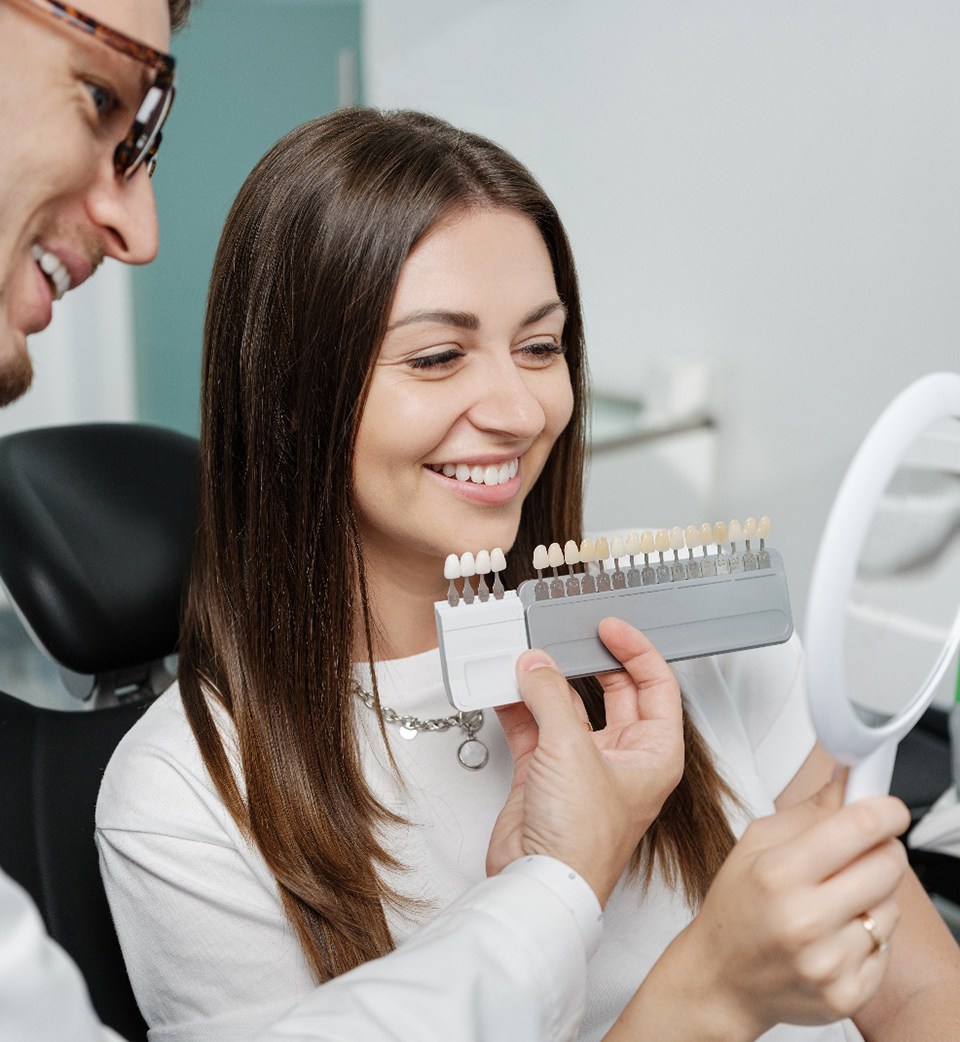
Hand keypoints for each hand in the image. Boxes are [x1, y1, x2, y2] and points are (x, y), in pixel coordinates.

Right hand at [486, 617, 683, 906]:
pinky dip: (519, 706)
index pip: (656, 685)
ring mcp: (581, 764)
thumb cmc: (581, 841)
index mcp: (654, 752)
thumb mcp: (571, 750)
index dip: (636, 650)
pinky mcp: (545, 773)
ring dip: (546, 683)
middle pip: (613, 691)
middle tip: (568, 636)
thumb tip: (536, 665)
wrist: (539, 882)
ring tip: (527, 658)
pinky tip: (506, 686)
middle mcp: (622, 757)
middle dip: (588, 662)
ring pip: (567, 706)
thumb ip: (550, 696)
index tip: (609, 628)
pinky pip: (534, 726)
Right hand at [648, 774, 910, 1038]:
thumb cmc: (736, 904)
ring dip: (874, 897)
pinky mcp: (846, 996)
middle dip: (883, 850)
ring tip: (838, 900)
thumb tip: (849, 780)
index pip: (859, 828)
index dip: (886, 811)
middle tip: (864, 850)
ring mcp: (827, 963)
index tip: (890, 809)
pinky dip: (868, 937)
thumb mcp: (756, 844)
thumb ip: (809, 811)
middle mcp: (805, 919)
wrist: (722, 978)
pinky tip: (837, 935)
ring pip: (891, 908)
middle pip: (887, 866)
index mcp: (779, 873)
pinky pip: (885, 949)